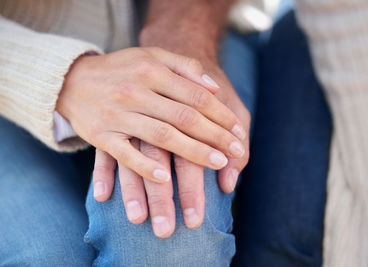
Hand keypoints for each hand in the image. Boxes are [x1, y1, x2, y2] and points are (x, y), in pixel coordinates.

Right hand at [57, 47, 246, 183]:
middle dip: (216, 136)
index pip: (196, 96)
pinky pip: (126, 155)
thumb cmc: (122, 70)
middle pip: (185, 117)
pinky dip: (146, 167)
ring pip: (162, 136)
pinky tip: (167, 178)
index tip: (239, 131)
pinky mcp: (101, 136)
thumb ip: (184, 67)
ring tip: (219, 164)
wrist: (72, 80)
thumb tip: (214, 86)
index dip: (221, 115)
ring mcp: (118, 115)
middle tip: (236, 151)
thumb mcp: (152, 56)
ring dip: (193, 152)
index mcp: (152, 71)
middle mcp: (136, 92)